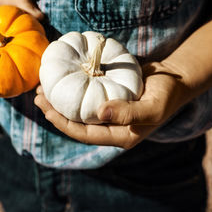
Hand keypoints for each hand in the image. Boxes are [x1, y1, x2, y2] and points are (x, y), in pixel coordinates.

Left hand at [34, 62, 189, 148]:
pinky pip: (86, 94)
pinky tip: (62, 77)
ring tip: (43, 86)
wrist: (174, 78)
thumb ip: (129, 113)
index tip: (45, 108)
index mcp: (119, 134)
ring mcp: (108, 110)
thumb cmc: (167, 95)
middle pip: (76, 122)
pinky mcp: (108, 94)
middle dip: (54, 111)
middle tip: (37, 95)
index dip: (62, 123)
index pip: (84, 134)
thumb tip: (98, 114)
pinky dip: (73, 86)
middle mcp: (110, 125)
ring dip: (60, 99)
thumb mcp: (153, 107)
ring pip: (78, 108)